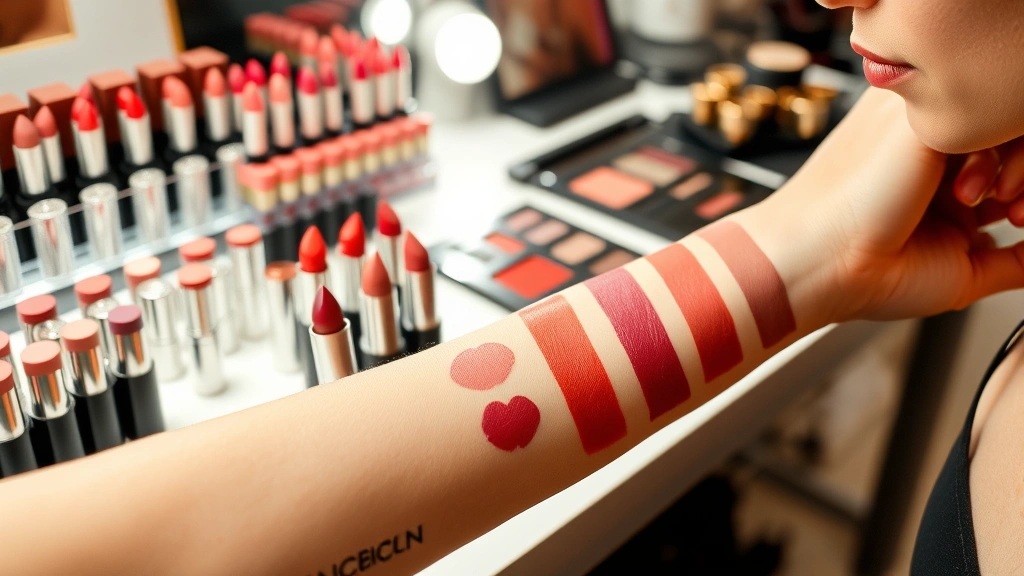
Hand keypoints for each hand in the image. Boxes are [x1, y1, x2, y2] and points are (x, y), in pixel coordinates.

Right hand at [738, 87, 1023, 323]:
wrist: (817, 264)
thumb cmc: (867, 275)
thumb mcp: (962, 274)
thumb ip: (1015, 261)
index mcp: (935, 179)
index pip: (1004, 161)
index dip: (1023, 187)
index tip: (1016, 223)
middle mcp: (929, 149)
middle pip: (1006, 140)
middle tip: (1013, 216)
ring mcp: (921, 126)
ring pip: (1001, 122)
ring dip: (1018, 166)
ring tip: (997, 205)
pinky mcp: (918, 115)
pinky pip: (988, 116)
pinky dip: (1002, 153)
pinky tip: (974, 191)